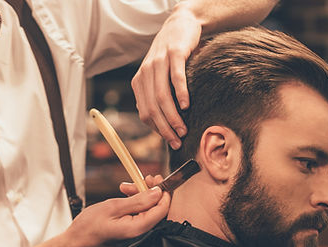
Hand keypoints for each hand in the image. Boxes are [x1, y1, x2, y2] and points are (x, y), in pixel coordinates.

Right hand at [59, 181, 170, 246]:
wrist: (75, 244)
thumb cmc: (88, 228)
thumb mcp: (112, 207)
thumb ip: (138, 200)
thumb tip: (157, 192)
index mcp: (139, 228)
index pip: (162, 210)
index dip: (164, 193)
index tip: (159, 180)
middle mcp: (141, 232)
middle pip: (157, 209)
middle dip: (152, 191)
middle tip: (144, 178)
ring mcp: (136, 232)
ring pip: (148, 210)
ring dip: (141, 195)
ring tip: (126, 186)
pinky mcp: (131, 230)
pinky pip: (140, 214)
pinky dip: (135, 203)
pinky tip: (125, 195)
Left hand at [131, 5, 201, 149]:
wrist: (181, 25)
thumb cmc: (174, 56)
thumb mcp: (161, 76)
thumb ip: (159, 95)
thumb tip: (164, 124)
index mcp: (140, 81)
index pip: (145, 112)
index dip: (158, 130)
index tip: (172, 141)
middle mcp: (146, 72)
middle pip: (152, 107)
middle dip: (165, 128)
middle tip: (179, 141)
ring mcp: (159, 62)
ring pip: (162, 96)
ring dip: (173, 116)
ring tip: (184, 129)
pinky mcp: (174, 54)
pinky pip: (176, 77)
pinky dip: (181, 93)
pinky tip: (187, 105)